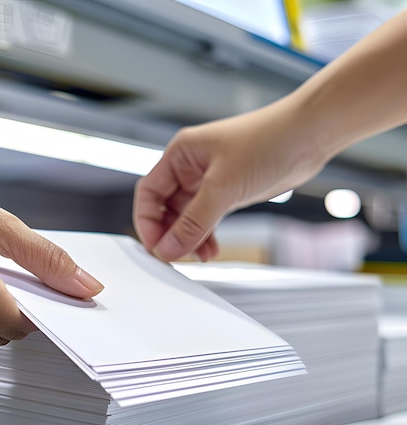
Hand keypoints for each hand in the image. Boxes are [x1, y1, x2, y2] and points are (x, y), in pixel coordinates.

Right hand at [133, 100, 325, 261]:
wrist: (311, 134)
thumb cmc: (269, 141)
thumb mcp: (224, 187)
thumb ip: (193, 222)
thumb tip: (168, 248)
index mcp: (180, 155)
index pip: (148, 194)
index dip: (147, 223)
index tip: (156, 247)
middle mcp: (190, 167)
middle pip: (164, 209)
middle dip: (170, 235)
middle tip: (176, 256)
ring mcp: (208, 181)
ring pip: (186, 218)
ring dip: (189, 239)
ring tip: (199, 256)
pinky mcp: (226, 192)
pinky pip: (206, 220)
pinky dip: (206, 236)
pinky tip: (211, 250)